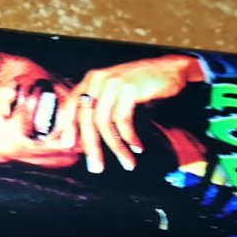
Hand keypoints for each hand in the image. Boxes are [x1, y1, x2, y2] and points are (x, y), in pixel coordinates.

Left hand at [61, 55, 204, 172]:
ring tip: (126, 162)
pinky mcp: (130, 88)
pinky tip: (136, 147)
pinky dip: (129, 137)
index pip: (70, 104)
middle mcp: (98, 80)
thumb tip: (81, 136)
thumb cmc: (141, 85)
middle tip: (96, 167)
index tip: (65, 145)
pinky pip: (123, 119)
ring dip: (115, 147)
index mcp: (91, 80)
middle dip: (90, 146)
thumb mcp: (114, 93)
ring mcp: (113, 83)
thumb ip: (98, 108)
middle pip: (86, 118)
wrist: (171, 69)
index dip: (65, 125)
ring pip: (104, 122)